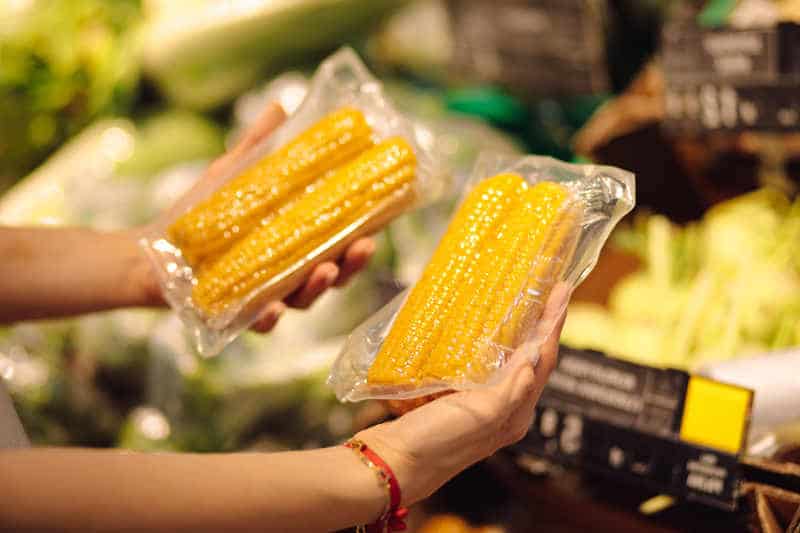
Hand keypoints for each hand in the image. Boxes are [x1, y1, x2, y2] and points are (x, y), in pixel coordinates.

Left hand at [137, 103, 375, 331]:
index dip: (363, 234)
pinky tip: (274, 309)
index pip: (339, 240)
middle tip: (362, 247)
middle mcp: (290, 272)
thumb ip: (258, 146)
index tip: (379, 219)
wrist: (154, 252)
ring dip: (319, 288)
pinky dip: (269, 318)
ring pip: (304, 298)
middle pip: (333, 273)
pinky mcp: (238, 314)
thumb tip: (281, 106)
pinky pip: (260, 322)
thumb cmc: (201, 215)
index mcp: (297, 242)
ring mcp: (268, 295)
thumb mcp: (233, 174)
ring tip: (325, 271)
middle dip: (352, 264)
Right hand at [356, 284, 569, 505]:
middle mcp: (503, 410)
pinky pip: (480, 366)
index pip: (543, 361)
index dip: (554, 325)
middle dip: (541, 325)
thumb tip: (535, 355)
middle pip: (531, 359)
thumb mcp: (481, 416)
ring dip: (518, 333)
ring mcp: (479, 405)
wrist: (392, 464)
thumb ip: (511, 389)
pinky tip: (479, 330)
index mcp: (515, 415)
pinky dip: (487, 345)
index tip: (563, 291)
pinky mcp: (455, 400)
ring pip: (507, 361)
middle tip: (548, 290)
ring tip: (522, 303)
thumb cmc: (436, 444)